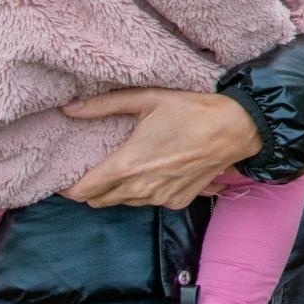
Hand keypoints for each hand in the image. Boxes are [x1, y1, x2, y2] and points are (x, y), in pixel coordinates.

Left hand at [58, 89, 262, 208]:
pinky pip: (150, 203)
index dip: (69, 187)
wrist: (235, 128)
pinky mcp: (178, 201)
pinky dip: (146, 192)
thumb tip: (69, 108)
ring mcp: (160, 198)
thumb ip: (104, 105)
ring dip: (119, 191)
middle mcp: (141, 189)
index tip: (67, 178)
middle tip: (97, 170)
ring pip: (124, 203)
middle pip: (99, 201)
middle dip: (92, 189)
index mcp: (127, 165)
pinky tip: (157, 172)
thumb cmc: (191, 111)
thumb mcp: (147, 100)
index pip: (83, 191)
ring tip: (128, 169)